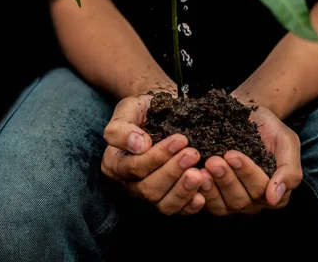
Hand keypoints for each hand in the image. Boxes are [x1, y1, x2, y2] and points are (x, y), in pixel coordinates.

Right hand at [101, 92, 205, 214]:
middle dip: (173, 172)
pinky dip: (190, 205)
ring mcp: (151, 193)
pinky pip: (178, 210)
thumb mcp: (128, 109)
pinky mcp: (170, 197)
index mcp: (115, 163)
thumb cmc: (145, 109)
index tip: (181, 139)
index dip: (158, 156)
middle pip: (149, 188)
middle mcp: (130, 183)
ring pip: (163, 204)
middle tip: (193, 154)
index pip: (135, 167)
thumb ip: (122, 128)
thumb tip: (138, 146)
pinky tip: (202, 195)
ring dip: (183, 191)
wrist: (164, 110)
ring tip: (200, 174)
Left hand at [199, 105, 302, 215]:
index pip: (262, 189)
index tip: (232, 155)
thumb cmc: (269, 128)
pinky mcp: (214, 196)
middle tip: (214, 160)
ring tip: (203, 169)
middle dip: (226, 179)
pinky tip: (192, 177)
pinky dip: (200, 192)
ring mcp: (233, 200)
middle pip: (241, 200)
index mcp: (275, 191)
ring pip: (223, 205)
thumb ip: (289, 170)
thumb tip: (274, 198)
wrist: (248, 114)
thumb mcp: (287, 142)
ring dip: (212, 188)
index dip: (246, 173)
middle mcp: (254, 200)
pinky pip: (207, 203)